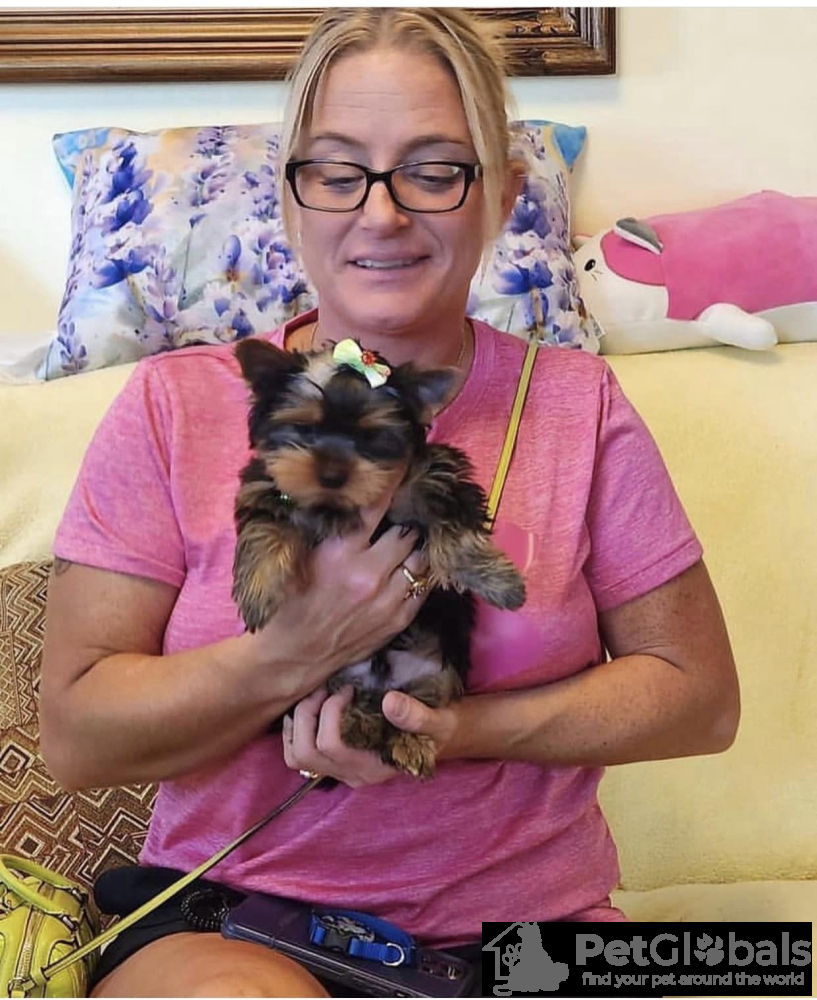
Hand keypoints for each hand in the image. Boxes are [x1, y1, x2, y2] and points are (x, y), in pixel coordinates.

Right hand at [243, 486, 429, 701]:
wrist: (292, 655)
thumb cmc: (288, 601)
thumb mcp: (299, 556)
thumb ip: (325, 527)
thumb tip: (345, 495)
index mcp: (340, 552)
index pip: (375, 505)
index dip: (392, 481)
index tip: (402, 461)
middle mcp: (368, 573)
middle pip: (406, 531)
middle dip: (405, 519)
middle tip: (406, 510)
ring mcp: (387, 598)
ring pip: (420, 558)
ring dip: (416, 546)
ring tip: (412, 537)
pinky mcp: (398, 619)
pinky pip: (424, 585)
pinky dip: (420, 572)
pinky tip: (412, 564)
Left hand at [282, 685, 462, 786]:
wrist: (445, 737)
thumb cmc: (442, 728)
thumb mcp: (438, 721)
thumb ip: (417, 716)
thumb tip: (389, 702)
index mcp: (373, 768)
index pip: (331, 746)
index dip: (330, 711)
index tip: (348, 688)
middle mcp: (353, 774)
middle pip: (305, 752)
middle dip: (308, 714)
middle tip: (326, 688)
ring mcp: (342, 770)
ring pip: (296, 755)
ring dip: (300, 721)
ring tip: (319, 695)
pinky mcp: (336, 760)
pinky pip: (299, 752)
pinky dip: (299, 727)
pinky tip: (317, 706)